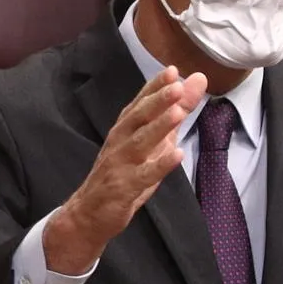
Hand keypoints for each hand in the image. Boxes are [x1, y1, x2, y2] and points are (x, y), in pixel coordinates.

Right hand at [45, 66, 203, 273]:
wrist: (88, 214)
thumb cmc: (123, 175)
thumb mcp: (151, 144)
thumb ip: (172, 117)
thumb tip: (193, 87)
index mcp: (124, 131)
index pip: (139, 104)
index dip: (154, 87)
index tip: (173, 70)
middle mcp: (119, 143)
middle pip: (137, 118)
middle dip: (157, 100)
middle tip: (178, 84)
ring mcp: (120, 165)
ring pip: (139, 143)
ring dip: (158, 127)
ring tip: (177, 112)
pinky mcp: (123, 188)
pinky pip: (143, 175)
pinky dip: (160, 165)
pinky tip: (176, 155)